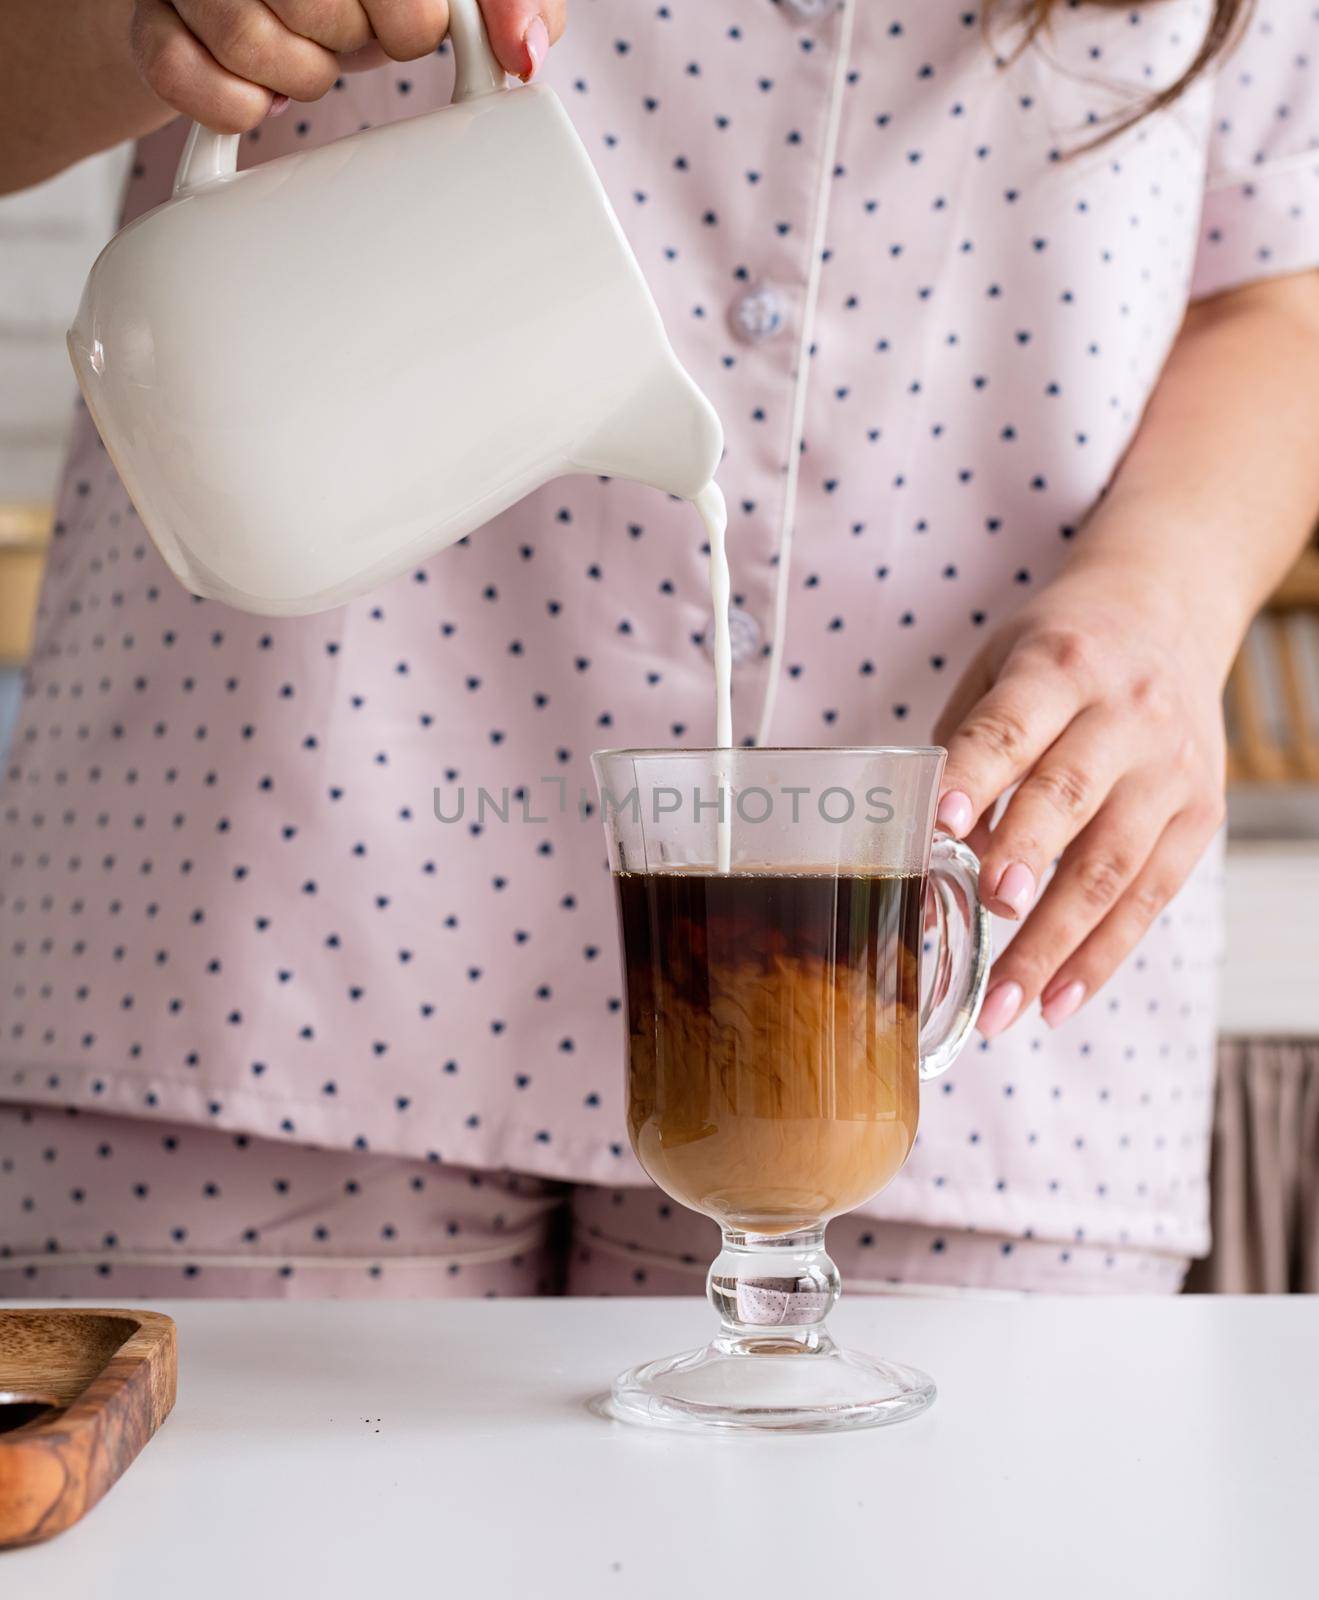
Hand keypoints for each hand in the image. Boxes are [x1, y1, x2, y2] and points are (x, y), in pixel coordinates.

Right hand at [131, 0, 565, 130]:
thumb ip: (509, 0)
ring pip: (245, 33)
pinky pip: (178, 68)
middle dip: (353, 41)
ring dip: (295, 76)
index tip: (416, 28)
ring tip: (308, 63)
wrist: (255, 11)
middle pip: (318, 3)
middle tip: (352, 37)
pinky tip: (257, 97)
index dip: (412, 18)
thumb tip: (524, 55)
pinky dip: (231, 106)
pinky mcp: (148, 14)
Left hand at [931, 559, 1228, 1037]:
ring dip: (1055, 943)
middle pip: (1071, 797)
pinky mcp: (1201, 814)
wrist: (1169, 612)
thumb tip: (937, 850)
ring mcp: (1170, 769)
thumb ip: (966, 748)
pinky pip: (1151, 897)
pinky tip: (1056, 1001)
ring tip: (1004, 1004)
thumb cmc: (1062, 652)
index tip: (941, 825)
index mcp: (1060, 668)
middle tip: (989, 910)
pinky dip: (1101, 957)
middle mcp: (1125, 716)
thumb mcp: (1000, 664)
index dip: (976, 776)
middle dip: (1027, 860)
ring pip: (1113, 866)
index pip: (1012, 727)